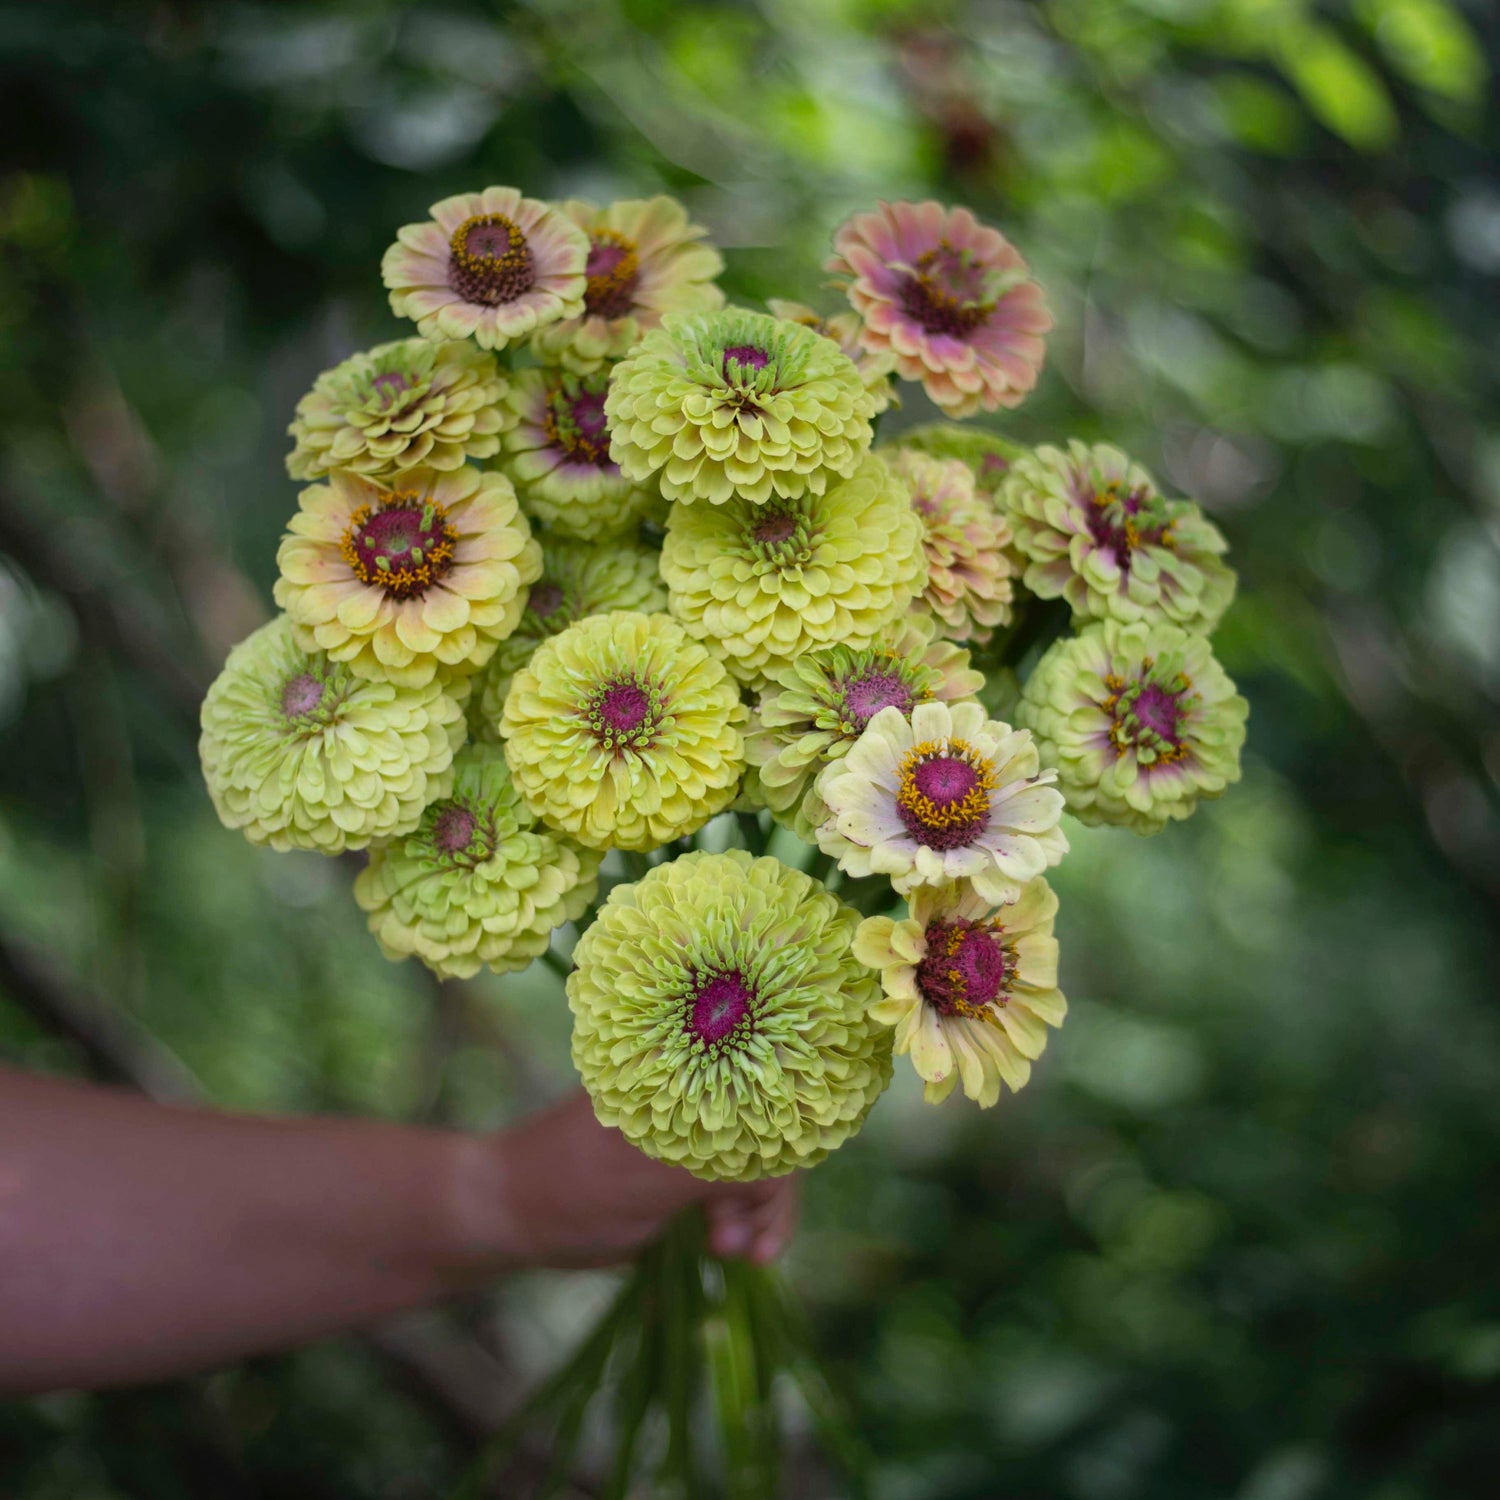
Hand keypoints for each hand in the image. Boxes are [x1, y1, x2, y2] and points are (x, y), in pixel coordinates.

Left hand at [489, 1091, 798, 1268]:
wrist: (509, 1210)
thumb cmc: (575, 1193)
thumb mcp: (656, 1183)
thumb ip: (724, 1166)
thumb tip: (786, 1166)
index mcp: (687, 1073)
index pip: (770, 1110)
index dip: (779, 1175)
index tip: (759, 1239)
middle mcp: (694, 1083)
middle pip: (767, 1134)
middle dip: (763, 1197)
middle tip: (737, 1251)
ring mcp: (686, 1116)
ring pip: (751, 1159)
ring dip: (748, 1209)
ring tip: (722, 1249)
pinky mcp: (677, 1146)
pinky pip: (728, 1172)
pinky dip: (732, 1209)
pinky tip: (720, 1241)